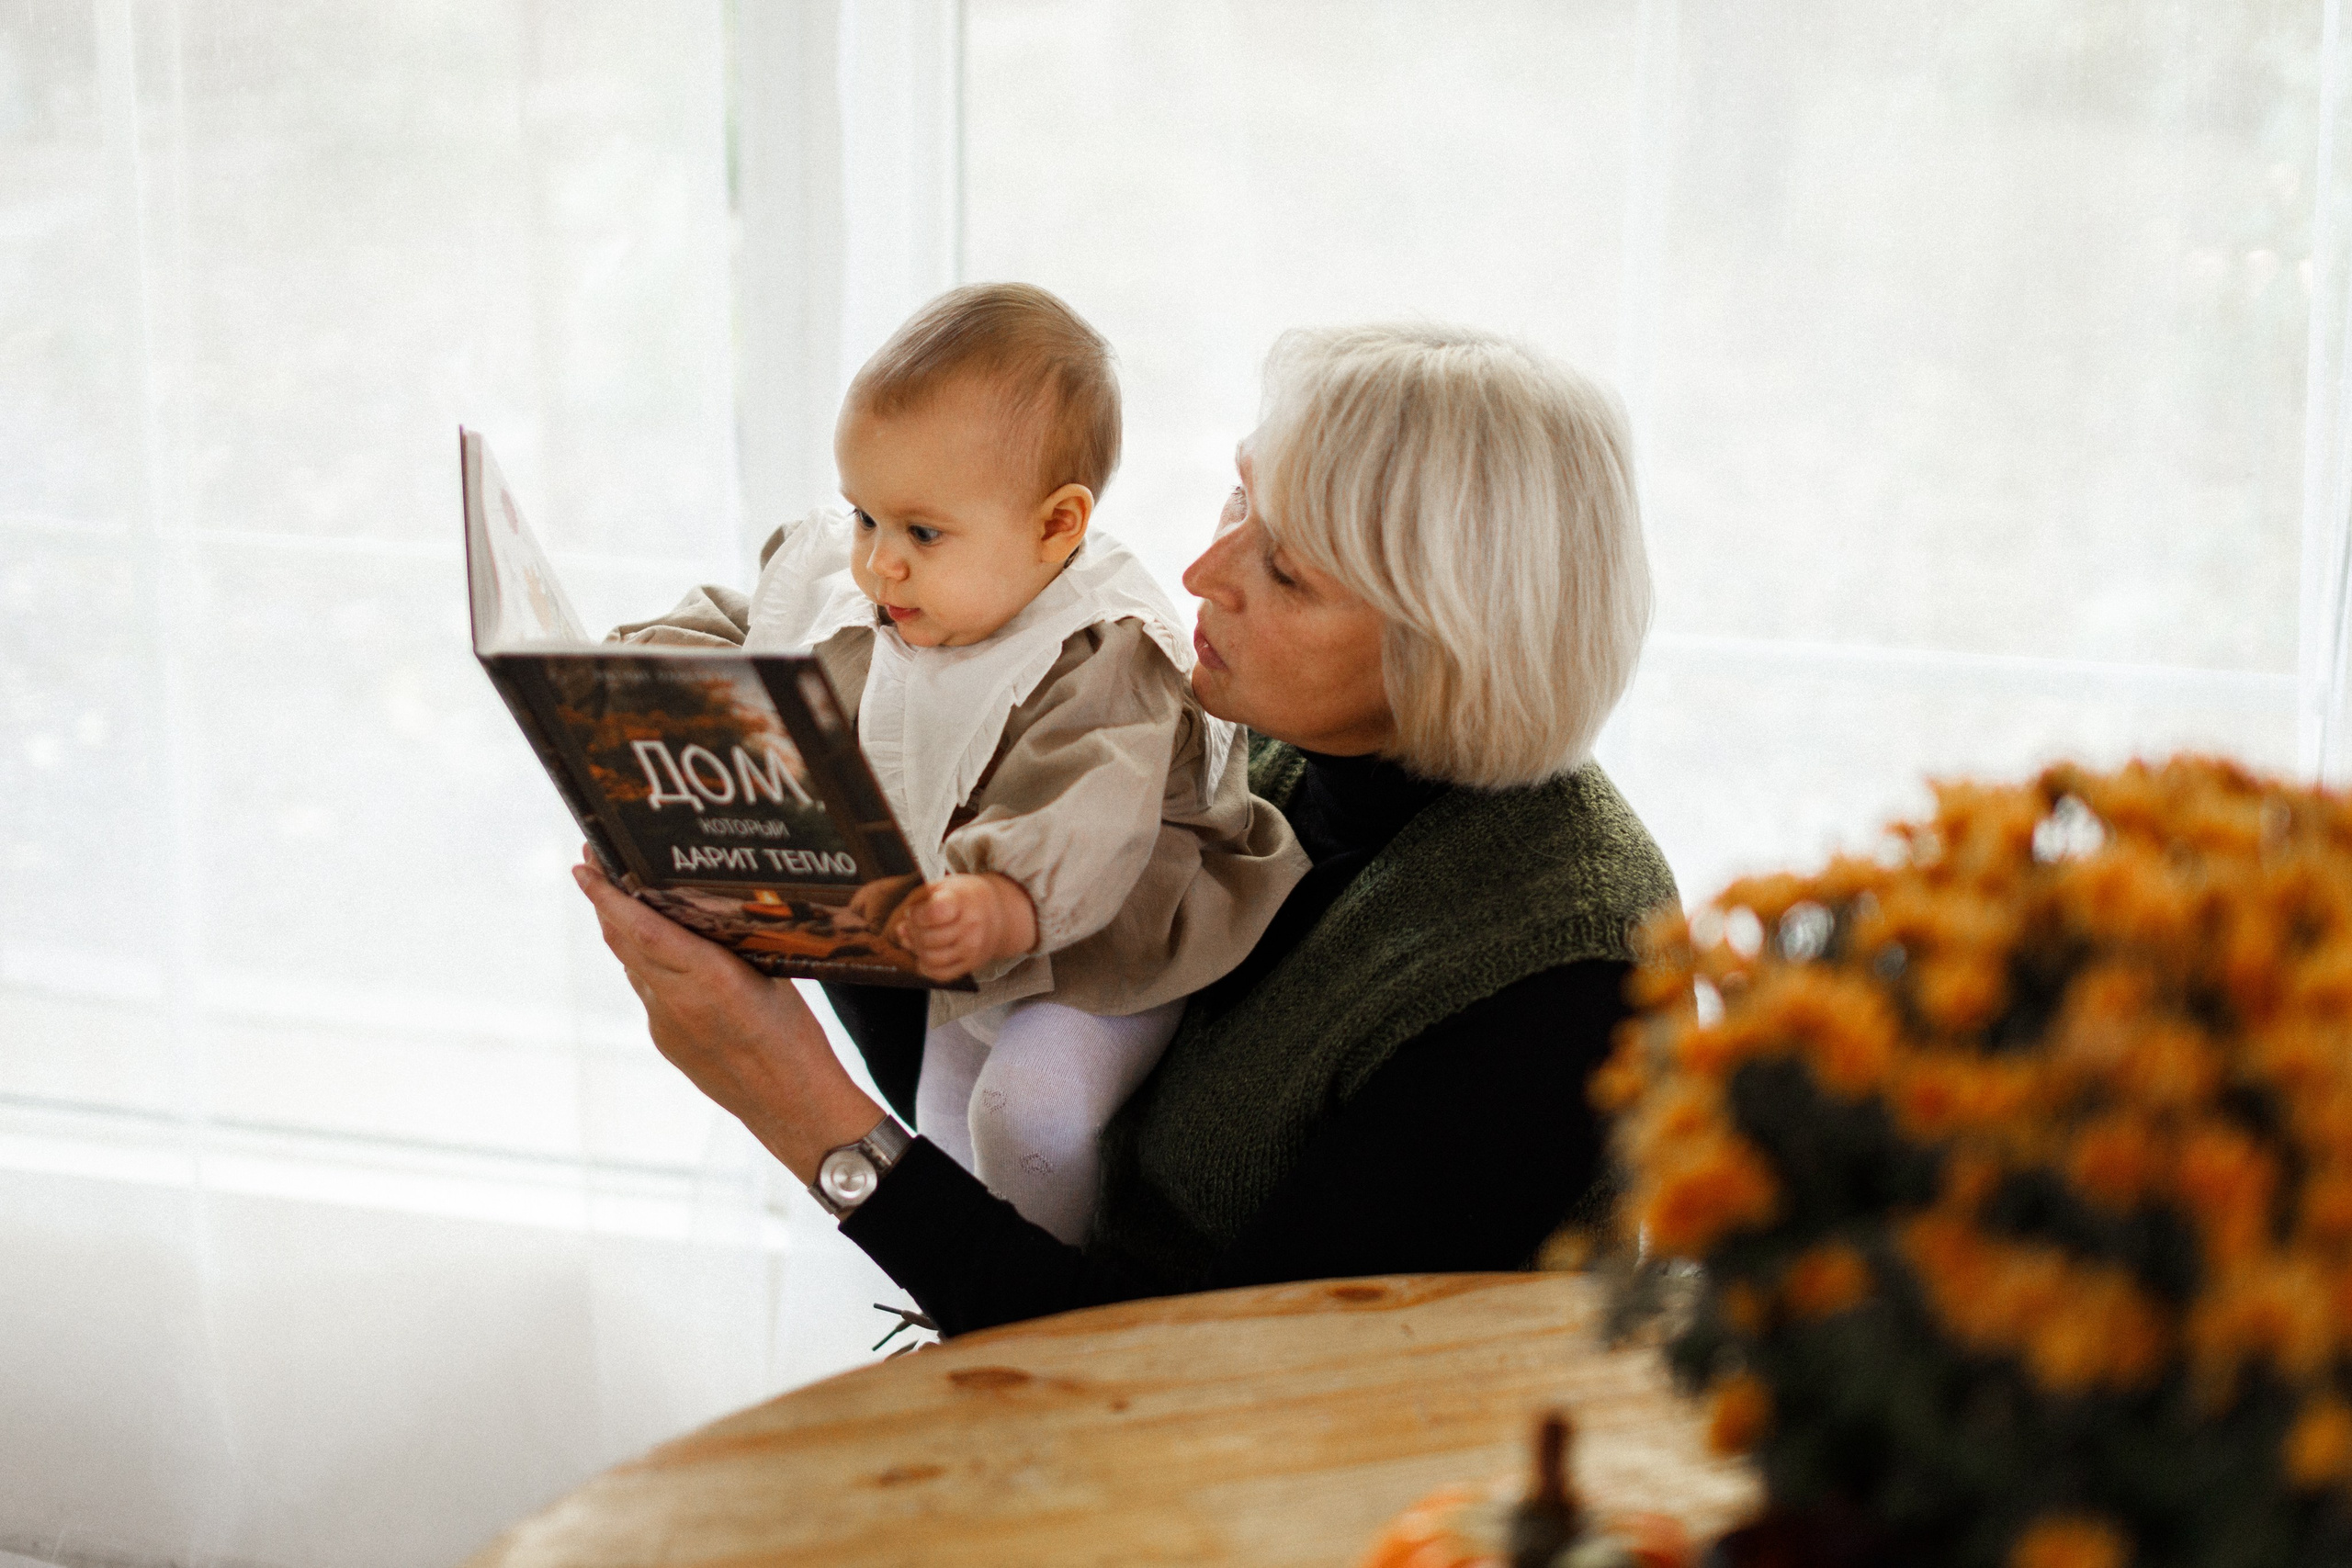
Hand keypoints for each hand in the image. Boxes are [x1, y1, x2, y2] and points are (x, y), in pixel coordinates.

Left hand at [572, 850, 881, 1181]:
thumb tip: (703, 915)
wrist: (791, 1105)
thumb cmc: (794, 1037)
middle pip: (624, 941)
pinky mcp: (665, 1041)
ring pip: (632, 965)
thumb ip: (730, 949)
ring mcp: (665, 1024)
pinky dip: (645, 962)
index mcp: (711, 978)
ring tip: (618, 896)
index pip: (644, 928)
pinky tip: (656, 949)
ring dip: (620, 930)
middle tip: (592, 862)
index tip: (584, 866)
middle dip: (603, 900)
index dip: (608, 896)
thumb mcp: (771, 978)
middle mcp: (678, 1000)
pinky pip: (648, 991)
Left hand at [902, 872, 1038, 981]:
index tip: (915, 911)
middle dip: (912, 932)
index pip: (934, 913)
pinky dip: (926, 967)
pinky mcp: (970, 964)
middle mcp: (971, 926)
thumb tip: (901, 930)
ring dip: (917, 949)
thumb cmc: (965, 897)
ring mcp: (972, 948)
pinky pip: (940, 974)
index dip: (916, 914)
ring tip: (919, 938)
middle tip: (914, 925)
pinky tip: (926, 954)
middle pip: (927, 938)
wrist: (999, 914)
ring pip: (930, 958)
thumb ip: (917, 902)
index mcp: (963, 901)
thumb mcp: (944, 885)